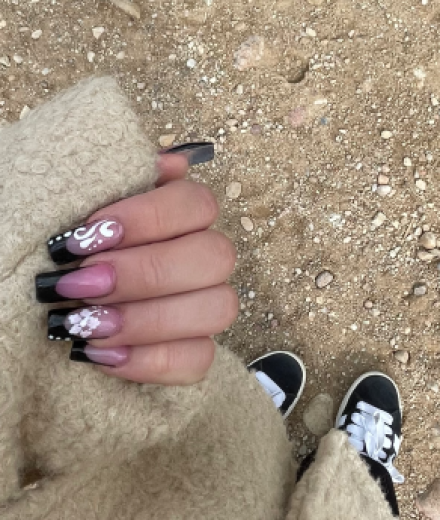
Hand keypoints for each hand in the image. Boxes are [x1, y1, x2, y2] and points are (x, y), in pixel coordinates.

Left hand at [40, 153, 237, 384]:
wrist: (32, 295)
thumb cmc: (53, 248)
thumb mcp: (67, 204)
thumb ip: (116, 177)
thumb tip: (171, 162)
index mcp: (178, 214)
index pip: (197, 203)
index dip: (149, 219)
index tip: (88, 236)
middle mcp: (200, 256)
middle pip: (214, 257)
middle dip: (145, 273)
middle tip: (80, 285)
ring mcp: (202, 306)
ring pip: (217, 308)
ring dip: (148, 319)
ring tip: (85, 323)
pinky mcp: (192, 351)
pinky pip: (199, 360)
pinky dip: (151, 361)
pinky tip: (101, 353)